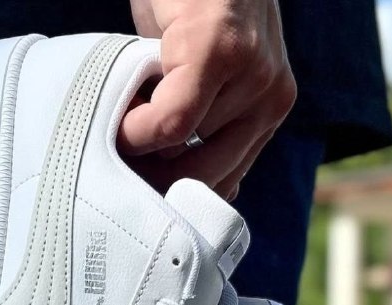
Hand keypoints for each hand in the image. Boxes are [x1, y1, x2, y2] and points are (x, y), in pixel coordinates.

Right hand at [121, 0, 295, 199]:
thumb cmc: (189, 12)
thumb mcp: (206, 82)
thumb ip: (206, 130)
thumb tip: (186, 196)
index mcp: (269, 113)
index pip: (225, 188)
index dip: (176, 198)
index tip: (140, 194)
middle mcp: (272, 99)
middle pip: (206, 181)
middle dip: (156, 183)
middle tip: (119, 170)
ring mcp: (253, 75)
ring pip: (185, 152)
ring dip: (142, 148)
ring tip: (123, 122)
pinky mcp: (221, 51)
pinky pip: (175, 121)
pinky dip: (139, 127)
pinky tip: (122, 114)